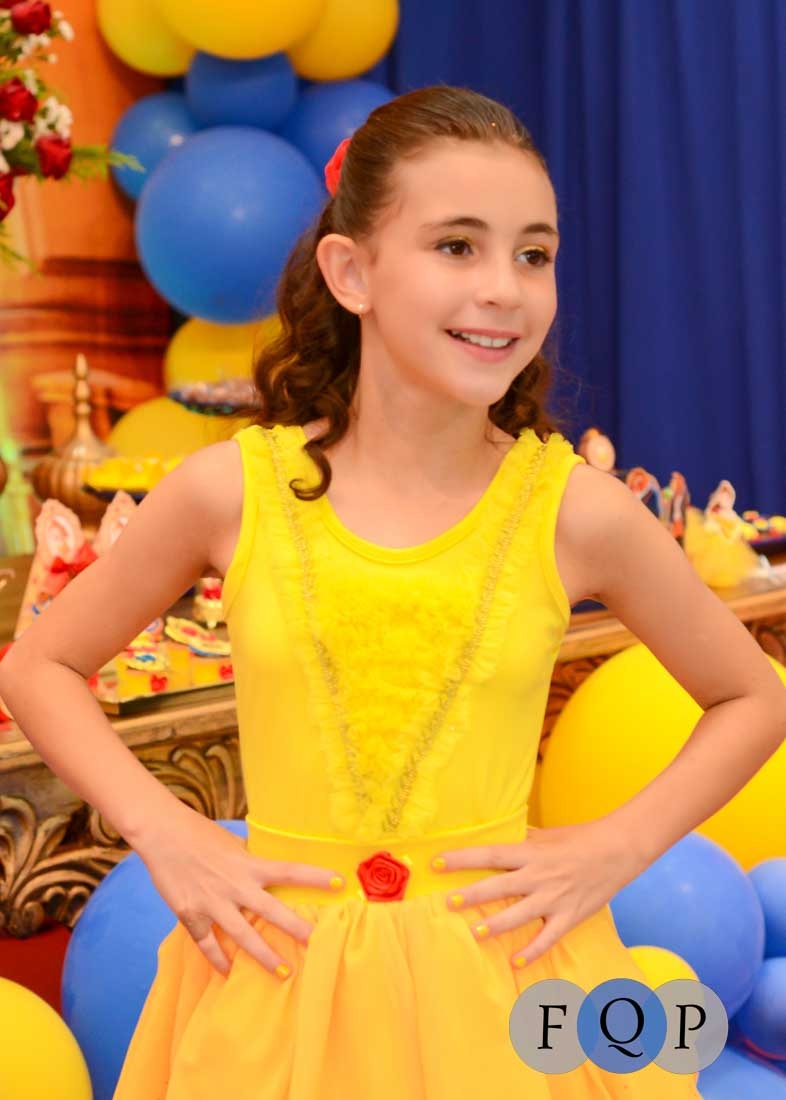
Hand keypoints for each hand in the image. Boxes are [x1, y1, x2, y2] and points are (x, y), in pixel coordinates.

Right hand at [134, 803, 345, 979]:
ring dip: (263, 956)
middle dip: (295, 928)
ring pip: (243, 936)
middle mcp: (235, 886)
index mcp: (249, 864)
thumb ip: (249, 861)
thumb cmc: (199, 833)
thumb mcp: (232, 843)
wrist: (162, 834)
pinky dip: (218, 960)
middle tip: (317, 943)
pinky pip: (208, 944)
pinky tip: (228, 973)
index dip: (316, 877)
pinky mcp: (191, 915)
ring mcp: (213, 903)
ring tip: (283, 973)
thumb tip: (265, 870)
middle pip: (272, 911)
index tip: (340, 883)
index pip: (290, 870)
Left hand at [434, 820, 644, 967]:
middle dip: (472, 895)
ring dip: (497, 925)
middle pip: (500, 886)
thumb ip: (522, 839)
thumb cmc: (580, 838)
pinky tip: (516, 962)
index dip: (463, 858)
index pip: (490, 854)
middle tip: (447, 903)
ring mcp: (554, 898)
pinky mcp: (569, 916)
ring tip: (474, 933)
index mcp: (531, 852)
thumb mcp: (547, 834)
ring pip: (520, 914)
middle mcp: (539, 876)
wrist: (618, 849)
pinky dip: (533, 951)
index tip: (438, 862)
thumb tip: (497, 837)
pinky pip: (548, 937)